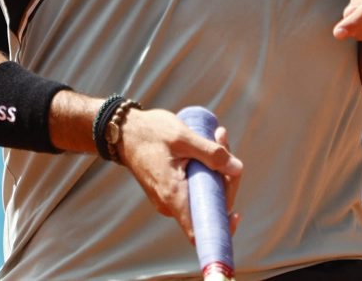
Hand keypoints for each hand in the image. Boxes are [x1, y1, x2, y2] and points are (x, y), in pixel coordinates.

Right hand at [118, 107, 242, 242]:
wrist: (123, 130)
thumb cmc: (150, 133)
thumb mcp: (182, 137)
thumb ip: (210, 153)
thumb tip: (237, 169)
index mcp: (173, 196)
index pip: (200, 231)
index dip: (221, 227)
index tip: (236, 213)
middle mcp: (170, 203)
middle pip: (208, 206)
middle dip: (225, 177)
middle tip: (223, 140)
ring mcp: (169, 197)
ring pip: (202, 193)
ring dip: (216, 169)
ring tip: (217, 136)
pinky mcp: (170, 188)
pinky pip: (193, 187)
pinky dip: (205, 170)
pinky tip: (208, 145)